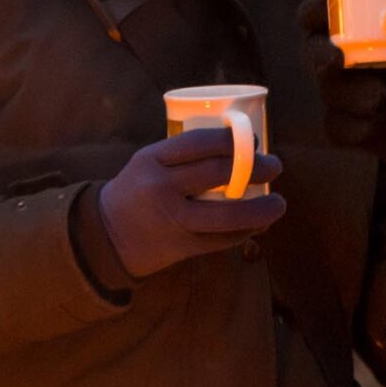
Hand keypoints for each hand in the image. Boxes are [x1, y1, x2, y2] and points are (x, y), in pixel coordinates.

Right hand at [93, 128, 286, 278]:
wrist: (106, 235)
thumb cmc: (137, 191)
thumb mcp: (148, 163)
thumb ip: (182, 156)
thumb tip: (238, 146)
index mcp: (152, 160)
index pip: (200, 143)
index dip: (234, 140)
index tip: (255, 139)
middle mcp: (161, 188)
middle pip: (218, 174)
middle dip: (255, 168)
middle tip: (275, 166)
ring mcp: (172, 220)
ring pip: (227, 215)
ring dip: (260, 209)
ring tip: (279, 204)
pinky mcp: (181, 247)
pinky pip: (221, 240)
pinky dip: (245, 232)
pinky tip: (259, 225)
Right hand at [299, 0, 385, 199]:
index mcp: (369, 29)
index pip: (327, 11)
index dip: (315, 8)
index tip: (324, 9)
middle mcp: (353, 59)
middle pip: (313, 50)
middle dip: (318, 53)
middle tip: (336, 59)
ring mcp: (352, 94)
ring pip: (326, 90)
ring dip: (345, 93)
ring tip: (380, 97)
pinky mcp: (356, 129)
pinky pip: (337, 127)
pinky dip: (349, 127)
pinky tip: (371, 127)